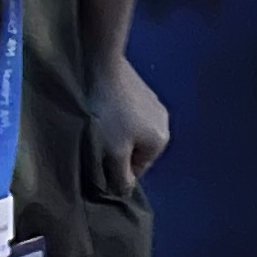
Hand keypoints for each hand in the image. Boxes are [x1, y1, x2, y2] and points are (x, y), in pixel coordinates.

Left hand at [84, 52, 171, 196]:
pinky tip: (99, 108)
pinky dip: (114, 115)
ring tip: (94, 125)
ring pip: (130, 130)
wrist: (102, 63)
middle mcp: (163, 122)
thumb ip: (120, 176)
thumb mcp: (112, 152)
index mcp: (160, 141)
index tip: (97, 163)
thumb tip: (125, 192)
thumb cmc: (107, 114)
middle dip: (116, 150)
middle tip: (94, 144)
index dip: (116, 172)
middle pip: (135, 149)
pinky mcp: (139, 87)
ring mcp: (152, 102)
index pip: (137, 170)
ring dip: (114, 132)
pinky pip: (126, 112)